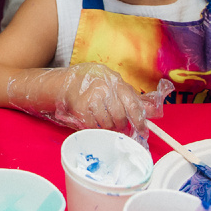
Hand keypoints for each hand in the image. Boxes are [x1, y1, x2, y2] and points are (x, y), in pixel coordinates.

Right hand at [8, 63, 158, 135]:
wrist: (57, 84)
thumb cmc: (85, 86)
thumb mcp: (108, 85)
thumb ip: (130, 98)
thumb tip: (153, 110)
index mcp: (113, 79)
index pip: (133, 102)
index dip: (139, 120)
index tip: (142, 132)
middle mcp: (104, 85)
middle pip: (121, 116)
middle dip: (120, 126)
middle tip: (115, 128)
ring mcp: (91, 95)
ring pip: (108, 123)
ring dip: (106, 128)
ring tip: (99, 122)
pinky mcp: (80, 106)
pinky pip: (94, 126)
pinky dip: (93, 128)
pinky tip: (89, 122)